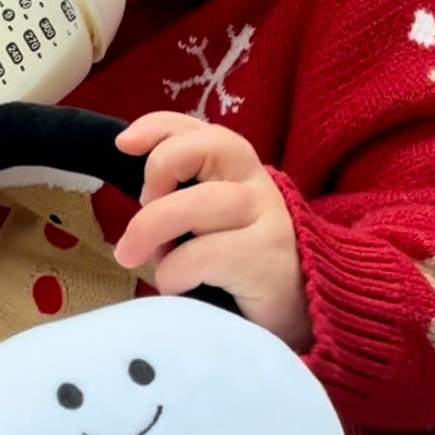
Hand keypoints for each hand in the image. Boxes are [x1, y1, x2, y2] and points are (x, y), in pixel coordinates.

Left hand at [113, 112, 309, 349]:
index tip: (125, 144)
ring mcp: (265, 219)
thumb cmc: (245, 261)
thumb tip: (138, 200)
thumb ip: (184, 197)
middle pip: (197, 151)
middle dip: (155, 176)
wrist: (309, 306)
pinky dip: (173, 274)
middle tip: (139, 215)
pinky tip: (179, 288)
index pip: (198, 129)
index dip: (158, 128)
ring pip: (194, 204)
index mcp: (239, 168)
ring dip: (151, 231)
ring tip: (138, 258)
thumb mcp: (213, 220)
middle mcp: (255, 183)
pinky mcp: (264, 259)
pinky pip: (200, 256)